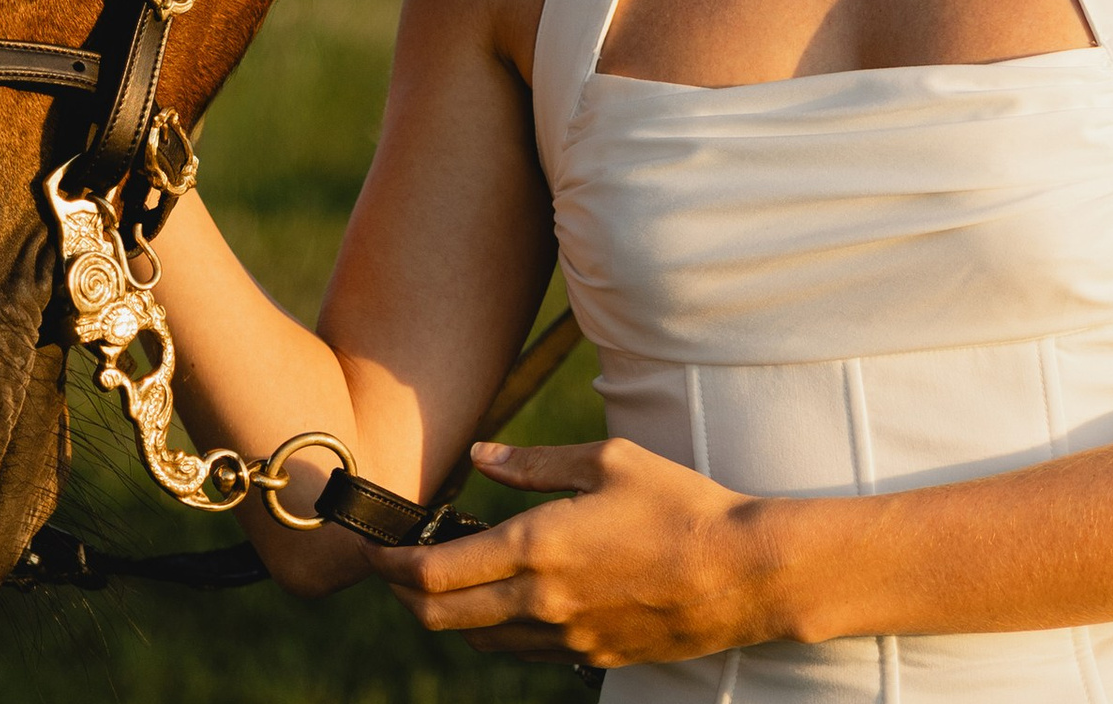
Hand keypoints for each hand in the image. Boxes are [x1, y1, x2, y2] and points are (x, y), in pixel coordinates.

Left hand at [367, 437, 793, 669]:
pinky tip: (508, 600)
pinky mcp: (590, 656)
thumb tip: (480, 457)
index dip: (393, 566)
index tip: (376, 551)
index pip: (436, 572)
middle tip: (393, 571)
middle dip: (404, 596)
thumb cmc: (676, 504)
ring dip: (449, 616)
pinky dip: (497, 629)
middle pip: (442, 618)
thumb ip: (535, 465)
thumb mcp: (607, 461)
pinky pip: (524, 650)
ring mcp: (565, 637)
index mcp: (538, 548)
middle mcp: (541, 602)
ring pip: (479, 640)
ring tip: (447, 581)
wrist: (737, 572)